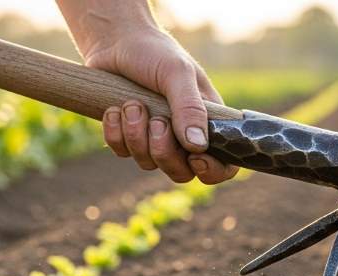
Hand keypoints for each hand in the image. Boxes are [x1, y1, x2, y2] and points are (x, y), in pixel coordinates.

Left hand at [57, 1, 237, 184]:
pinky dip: (115, 133)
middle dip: (164, 152)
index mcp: (207, 122)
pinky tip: (115, 109)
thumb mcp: (177, 74)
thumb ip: (190, 109)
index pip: (223, 164)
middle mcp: (182, 135)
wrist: (114, 40)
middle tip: (156, 122)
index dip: (212, 171)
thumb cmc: (154, 52)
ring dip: (136, 135)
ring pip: (148, 164)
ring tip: (132, 104)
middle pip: (181, 172)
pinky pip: (122, 152)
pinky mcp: (126, 136)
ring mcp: (153, 138)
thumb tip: (198, 147)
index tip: (195, 158)